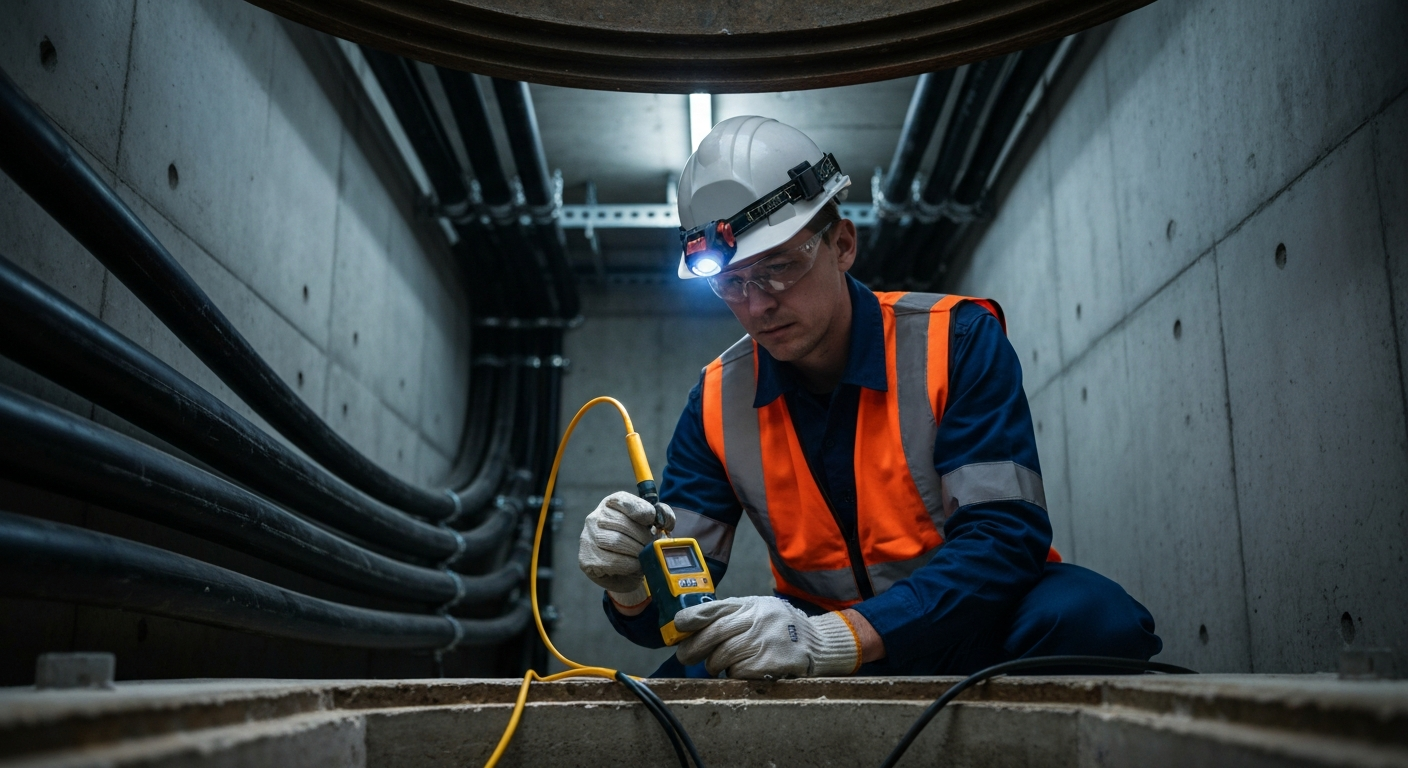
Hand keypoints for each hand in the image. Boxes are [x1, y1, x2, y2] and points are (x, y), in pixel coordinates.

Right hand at [578, 491, 675, 595]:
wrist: (624, 571)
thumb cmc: (637, 542)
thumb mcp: (651, 524)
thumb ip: (662, 515)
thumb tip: (665, 521)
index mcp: (612, 503)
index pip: (623, 501)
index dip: (642, 511)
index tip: (652, 522)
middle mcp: (595, 517)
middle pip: (622, 524)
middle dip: (643, 537)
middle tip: (651, 546)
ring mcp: (588, 538)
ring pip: (616, 542)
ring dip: (636, 552)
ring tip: (643, 556)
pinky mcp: (587, 559)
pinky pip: (610, 561)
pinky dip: (628, 565)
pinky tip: (633, 565)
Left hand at [674, 596, 860, 678]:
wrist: (818, 643)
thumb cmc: (782, 627)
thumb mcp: (760, 610)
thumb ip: (733, 614)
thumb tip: (694, 626)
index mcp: (751, 604)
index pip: (714, 607)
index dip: (691, 617)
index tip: (677, 626)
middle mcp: (757, 619)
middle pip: (714, 634)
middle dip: (694, 648)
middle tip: (684, 656)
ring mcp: (764, 640)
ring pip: (722, 656)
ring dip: (714, 664)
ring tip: (716, 666)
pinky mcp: (770, 662)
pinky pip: (738, 672)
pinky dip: (733, 674)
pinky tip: (740, 670)